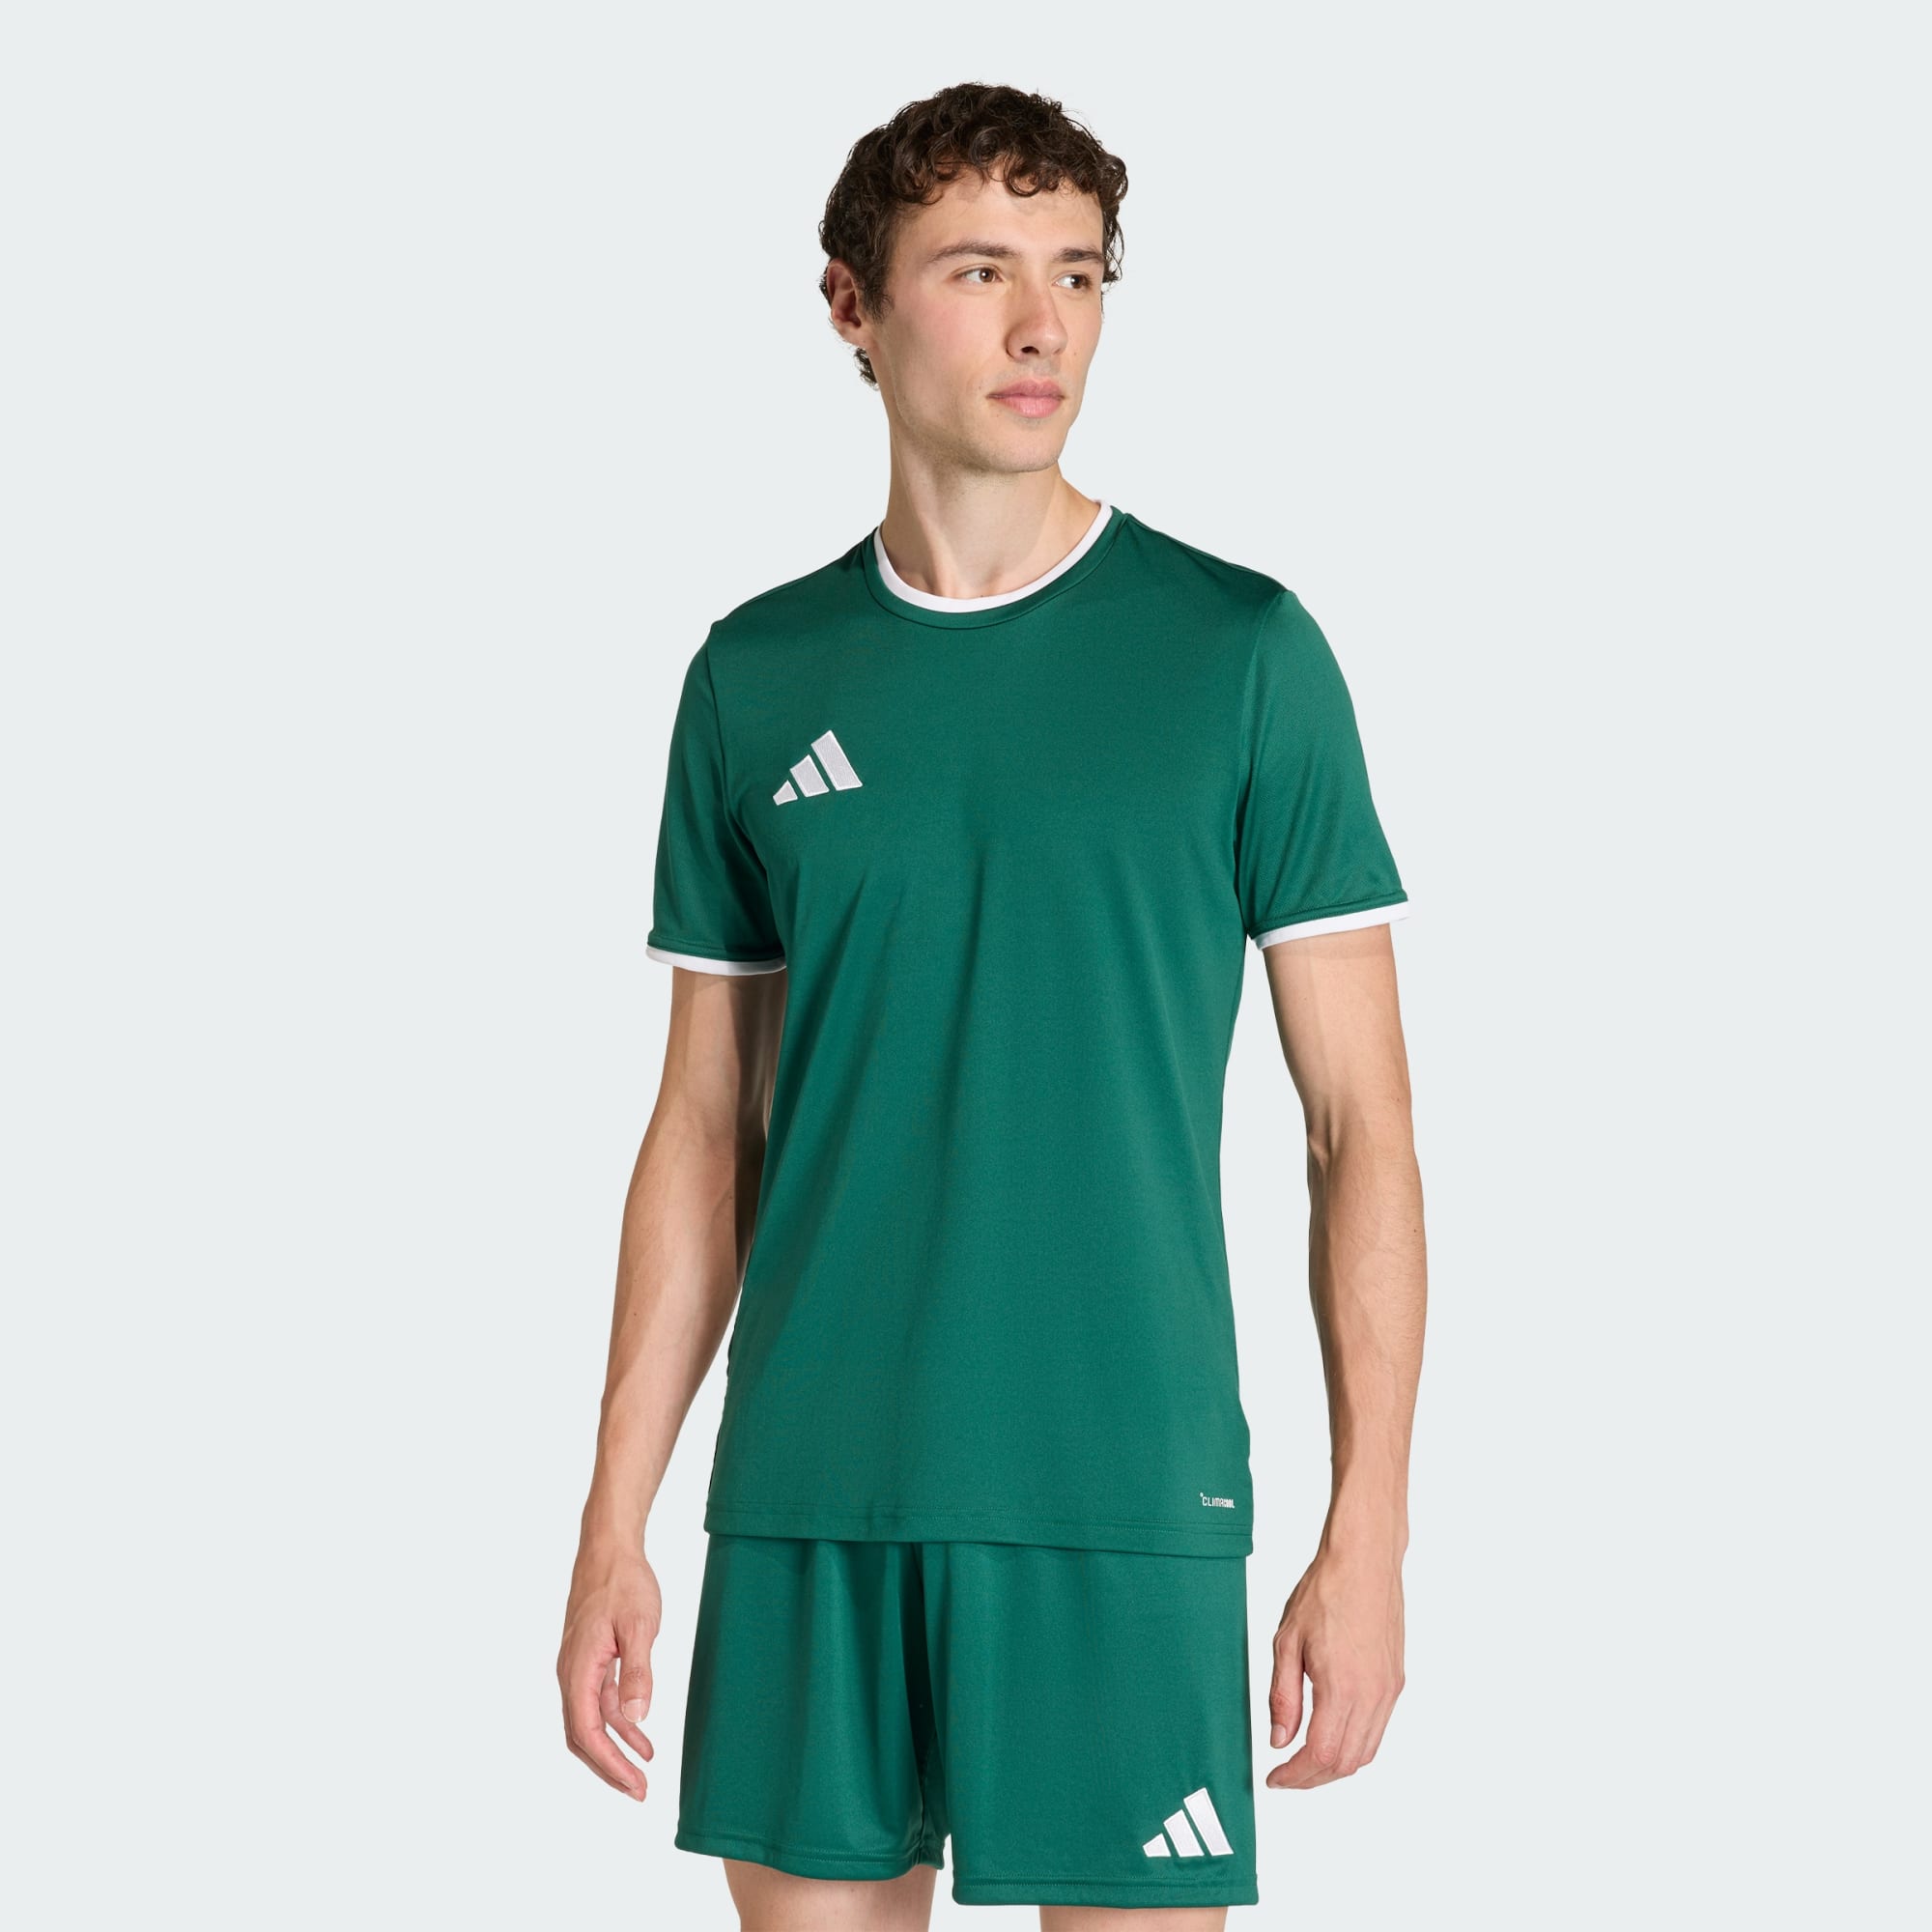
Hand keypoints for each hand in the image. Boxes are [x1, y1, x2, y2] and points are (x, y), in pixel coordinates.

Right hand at [557, 1542, 662, 1799]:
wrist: (608, 1548)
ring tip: (644, 1772)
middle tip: (638, 1791)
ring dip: (616, 1747)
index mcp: (578, 1669)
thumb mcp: (640, 1625)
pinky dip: (620, 1721)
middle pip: (583, 1735)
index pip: (587, 1731)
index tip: (634, 1785)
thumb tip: (637, 1717)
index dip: (609, 1764)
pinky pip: (601, 1701)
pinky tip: (642, 1733)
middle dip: (609, 1767)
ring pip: (591, 1721)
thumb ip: (637, 1672)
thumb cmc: (624, 1582)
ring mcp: (579, 1667)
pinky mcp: (591, 1659)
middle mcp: (571, 1673)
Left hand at [1266, 1547, 1404, 1788]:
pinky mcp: (1395, 1682)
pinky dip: (1354, 1746)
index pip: (1320, 1754)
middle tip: (1285, 1776)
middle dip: (1312, 1778)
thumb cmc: (1324, 1591)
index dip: (1295, 1776)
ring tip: (1304, 1761)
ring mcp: (1388, 1690)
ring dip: (1334, 1766)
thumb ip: (1282, 1695)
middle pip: (1345, 1763)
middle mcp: (1372, 1695)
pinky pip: (1377, 1731)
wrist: (1364, 1560)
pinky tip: (1331, 1735)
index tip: (1274, 1779)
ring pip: (1365, 1753)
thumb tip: (1279, 1739)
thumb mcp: (1286, 1641)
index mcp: (1341, 1686)